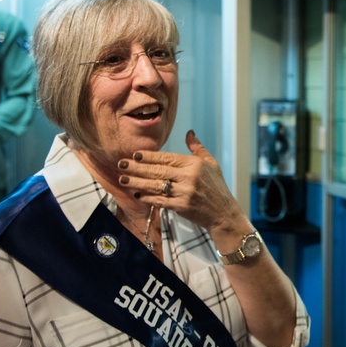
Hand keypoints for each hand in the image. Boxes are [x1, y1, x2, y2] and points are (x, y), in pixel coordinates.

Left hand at [117, 130, 245, 234]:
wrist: (224, 213)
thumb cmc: (217, 187)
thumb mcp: (211, 164)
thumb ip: (197, 148)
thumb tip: (189, 132)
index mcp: (195, 164)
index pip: (167, 158)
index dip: (149, 156)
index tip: (135, 154)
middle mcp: (189, 177)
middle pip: (158, 170)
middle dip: (137, 167)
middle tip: (121, 164)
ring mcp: (185, 192)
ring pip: (155, 185)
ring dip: (137, 182)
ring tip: (123, 179)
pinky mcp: (181, 206)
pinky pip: (160, 200)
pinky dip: (147, 197)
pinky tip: (136, 194)